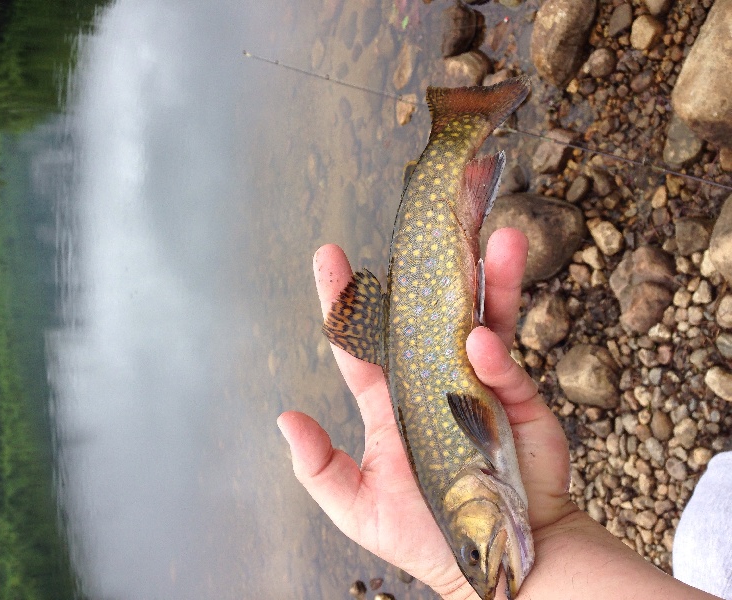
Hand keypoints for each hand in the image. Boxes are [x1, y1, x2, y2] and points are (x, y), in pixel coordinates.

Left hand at [278, 228, 574, 597]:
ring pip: (482, 319)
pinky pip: (504, 368)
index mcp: (390, 402)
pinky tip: (478, 339)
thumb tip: (284, 419)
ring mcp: (477, 386)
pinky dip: (492, 353)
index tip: (329, 256)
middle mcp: (432, 382)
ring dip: (488, 279)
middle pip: (427, 314)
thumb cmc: (428, 537)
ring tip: (495, 237)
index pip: (362, 343)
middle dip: (426, 267)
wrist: (502, 562)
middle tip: (424, 222)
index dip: (345, 300)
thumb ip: (319, 469)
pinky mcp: (516, 402)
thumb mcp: (360, 508)